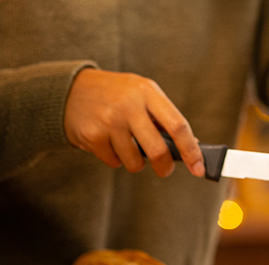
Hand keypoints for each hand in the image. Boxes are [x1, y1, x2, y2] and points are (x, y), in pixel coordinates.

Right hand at [64, 68, 203, 177]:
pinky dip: (115, 159)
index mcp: (147, 92)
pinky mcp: (93, 136)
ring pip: (135, 161)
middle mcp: (129, 105)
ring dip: (135, 162)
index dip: (191, 150)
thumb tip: (193, 146)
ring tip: (126, 145)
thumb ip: (164, 117)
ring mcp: (110, 120)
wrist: (69, 89)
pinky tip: (108, 142)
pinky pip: (114, 162)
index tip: (199, 167)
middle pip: (158, 150)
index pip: (178, 125)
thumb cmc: (115, 95)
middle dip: (165, 167)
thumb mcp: (142, 94)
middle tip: (165, 170)